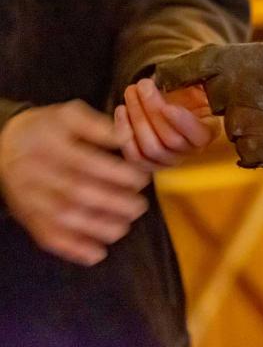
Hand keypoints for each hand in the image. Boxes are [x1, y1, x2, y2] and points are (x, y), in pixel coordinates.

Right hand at [0, 101, 149, 265]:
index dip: (118, 174)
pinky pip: (49, 238)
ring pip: (66, 220)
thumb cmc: (45, 128)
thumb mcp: (69, 114)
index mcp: (53, 146)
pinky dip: (73, 250)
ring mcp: (33, 200)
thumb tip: (125, 136)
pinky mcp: (30, 218)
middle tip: (140, 206)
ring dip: (99, 228)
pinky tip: (97, 254)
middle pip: (79, 194)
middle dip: (115, 203)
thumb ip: (97, 125)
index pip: (88, 163)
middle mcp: (41, 175)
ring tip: (124, 226)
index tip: (141, 179)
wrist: (2, 145)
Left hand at [117, 78, 221, 171]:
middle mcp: (190, 150)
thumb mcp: (195, 82)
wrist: (175, 103)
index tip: (168, 106)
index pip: (198, 135)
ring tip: (131, 92)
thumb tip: (182, 72)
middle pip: (170, 139)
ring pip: (150, 148)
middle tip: (143, 85)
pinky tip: (122, 110)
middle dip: (152, 110)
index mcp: (208, 131)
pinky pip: (134, 156)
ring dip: (136, 118)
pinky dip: (125, 133)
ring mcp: (168, 159)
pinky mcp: (148, 163)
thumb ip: (192, 79)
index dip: (182, 122)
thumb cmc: (186, 90)